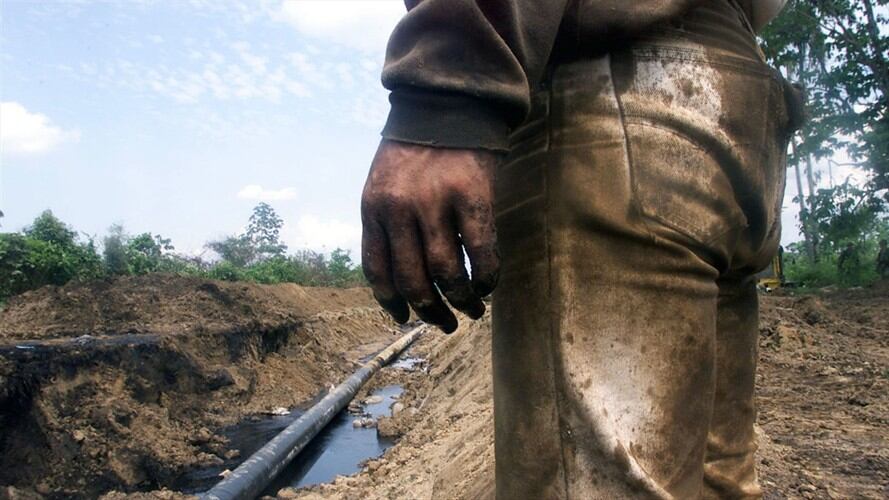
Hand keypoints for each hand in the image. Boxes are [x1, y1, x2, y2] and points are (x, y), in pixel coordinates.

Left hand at [361, 139, 499, 332]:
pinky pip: (480, 253)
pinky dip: (486, 278)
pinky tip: (489, 285)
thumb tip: (401, 279)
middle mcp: (399, 209)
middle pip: (413, 280)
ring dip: (462, 302)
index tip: (405, 317)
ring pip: (446, 274)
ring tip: (473, 310)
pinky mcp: (471, 195)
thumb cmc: (417, 149)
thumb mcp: (385, 183)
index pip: (377, 270)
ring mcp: (434, 202)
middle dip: (431, 312)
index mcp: (373, 208)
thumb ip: (387, 223)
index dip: (392, 302)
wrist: (447, 102)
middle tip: (446, 323)